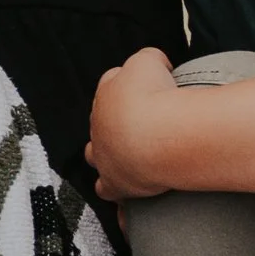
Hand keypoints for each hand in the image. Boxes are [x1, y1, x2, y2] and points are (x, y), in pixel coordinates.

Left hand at [86, 47, 181, 202]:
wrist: (157, 136)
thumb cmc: (153, 96)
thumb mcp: (150, 61)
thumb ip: (149, 59)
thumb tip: (157, 65)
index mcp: (106, 94)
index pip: (111, 84)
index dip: (130, 86)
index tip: (148, 90)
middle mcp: (99, 125)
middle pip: (101, 122)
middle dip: (115, 123)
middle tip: (141, 125)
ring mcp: (104, 156)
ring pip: (96, 157)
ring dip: (108, 156)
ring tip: (127, 158)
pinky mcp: (114, 184)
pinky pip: (109, 192)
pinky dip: (116, 192)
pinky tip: (127, 196)